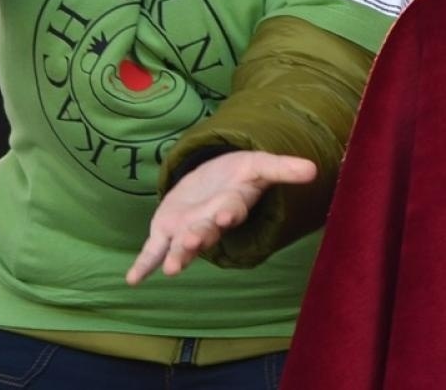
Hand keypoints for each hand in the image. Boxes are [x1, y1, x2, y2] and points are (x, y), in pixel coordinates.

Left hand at [126, 150, 316, 284]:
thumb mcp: (258, 164)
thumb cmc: (237, 175)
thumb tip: (314, 169)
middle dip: (200, 237)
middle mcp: (209, 222)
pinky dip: (144, 264)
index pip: (231, 209)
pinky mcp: (165, 231)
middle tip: (193, 243)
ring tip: (172, 269)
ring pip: (182, 244)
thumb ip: (281, 168)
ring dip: (178, 255)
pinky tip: (132, 281)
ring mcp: (187, 229)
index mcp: (230, 204)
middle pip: (205, 232)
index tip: (227, 214)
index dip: (229, 211)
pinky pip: (153, 251)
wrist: (211, 178)